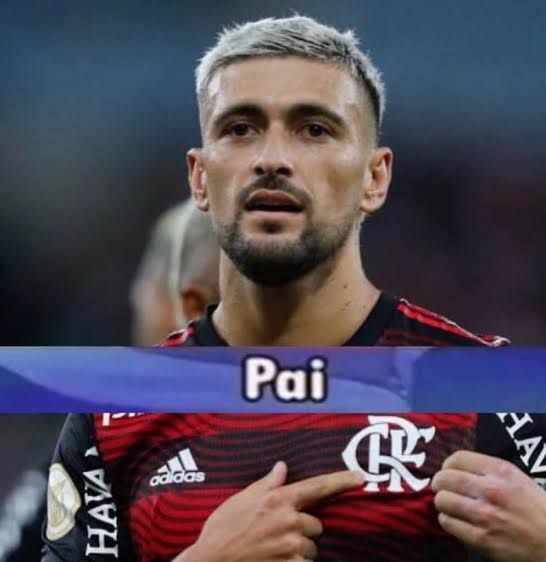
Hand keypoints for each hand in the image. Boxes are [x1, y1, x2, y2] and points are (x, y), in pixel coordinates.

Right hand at [174, 461, 362, 561]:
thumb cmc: (222, 529)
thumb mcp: (241, 500)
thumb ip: (267, 484)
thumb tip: (282, 466)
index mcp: (278, 499)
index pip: (317, 486)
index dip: (341, 480)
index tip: (360, 476)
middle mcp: (289, 521)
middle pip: (315, 523)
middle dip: (302, 528)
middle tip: (277, 533)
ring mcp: (291, 547)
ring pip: (310, 546)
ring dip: (298, 549)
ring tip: (273, 549)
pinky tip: (273, 560)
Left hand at [432, 450, 545, 561]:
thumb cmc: (537, 510)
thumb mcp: (517, 479)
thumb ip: (488, 471)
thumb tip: (457, 469)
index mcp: (500, 471)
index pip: (457, 458)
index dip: (447, 464)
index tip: (447, 471)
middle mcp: (490, 490)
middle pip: (445, 479)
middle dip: (439, 483)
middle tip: (441, 488)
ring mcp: (484, 515)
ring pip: (442, 501)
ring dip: (442, 502)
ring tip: (448, 505)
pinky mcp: (481, 539)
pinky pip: (448, 523)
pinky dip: (447, 520)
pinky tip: (455, 520)